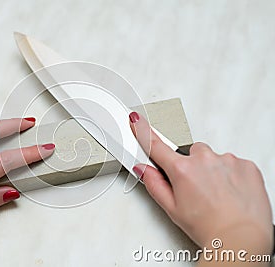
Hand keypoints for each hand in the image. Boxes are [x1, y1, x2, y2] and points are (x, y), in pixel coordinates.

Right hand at [129, 112, 272, 261]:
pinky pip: (232, 163)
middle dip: (190, 165)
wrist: (241, 238)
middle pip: (190, 152)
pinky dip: (230, 174)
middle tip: (195, 188)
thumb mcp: (172, 209)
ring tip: (215, 194)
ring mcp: (227, 160)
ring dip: (211, 170)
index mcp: (182, 170)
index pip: (156, 146)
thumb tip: (144, 169)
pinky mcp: (246, 165)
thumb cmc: (208, 227)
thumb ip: (154, 184)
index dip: (144, 131)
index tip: (136, 120)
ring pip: (213, 158)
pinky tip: (230, 192)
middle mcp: (204, 159)